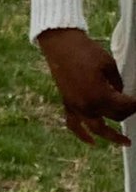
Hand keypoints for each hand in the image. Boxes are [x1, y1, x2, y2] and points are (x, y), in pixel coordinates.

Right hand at [36, 27, 135, 145]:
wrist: (63, 49)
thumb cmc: (86, 53)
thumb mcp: (109, 65)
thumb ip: (117, 83)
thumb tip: (121, 93)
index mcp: (100, 95)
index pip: (123, 107)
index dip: (135, 105)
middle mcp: (88, 107)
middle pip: (113, 118)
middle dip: (127, 115)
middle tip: (135, 111)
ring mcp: (77, 108)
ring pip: (96, 129)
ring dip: (110, 136)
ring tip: (122, 142)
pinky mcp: (68, 106)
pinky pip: (75, 126)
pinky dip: (83, 135)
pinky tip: (92, 141)